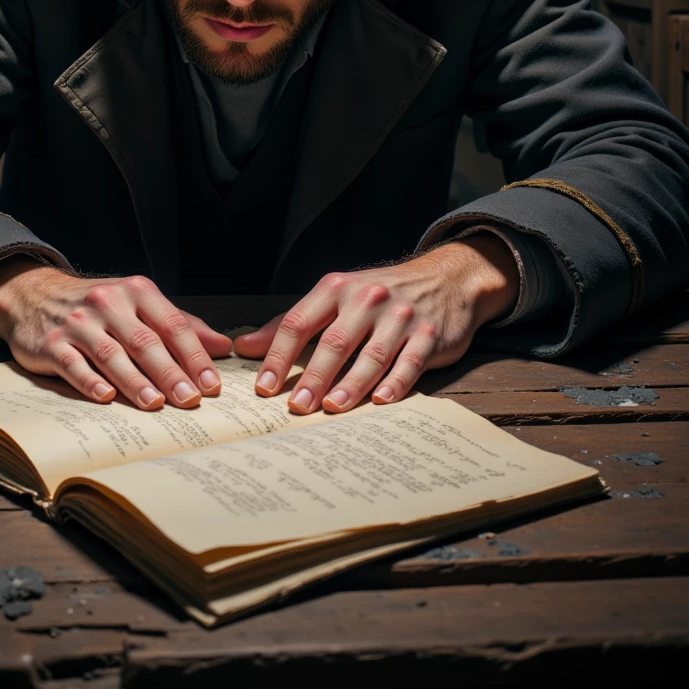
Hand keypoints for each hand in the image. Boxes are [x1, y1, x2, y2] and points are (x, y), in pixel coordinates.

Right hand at [0, 257, 231, 409]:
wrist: (35, 294)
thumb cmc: (98, 306)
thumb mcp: (139, 305)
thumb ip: (180, 325)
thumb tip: (223, 347)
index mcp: (136, 291)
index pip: (172, 325)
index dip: (194, 355)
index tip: (211, 384)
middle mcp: (108, 302)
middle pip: (145, 341)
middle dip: (170, 372)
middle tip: (190, 399)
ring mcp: (79, 323)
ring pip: (112, 354)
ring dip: (135, 381)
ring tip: (156, 404)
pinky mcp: (52, 343)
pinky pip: (73, 364)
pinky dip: (90, 381)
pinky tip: (106, 397)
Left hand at [233, 235, 518, 413]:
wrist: (445, 279)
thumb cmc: (378, 295)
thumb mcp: (334, 298)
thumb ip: (291, 323)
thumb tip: (244, 348)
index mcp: (336, 288)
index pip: (299, 322)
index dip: (279, 355)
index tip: (263, 386)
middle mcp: (367, 298)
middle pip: (334, 342)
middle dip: (313, 376)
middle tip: (296, 406)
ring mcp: (400, 316)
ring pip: (371, 355)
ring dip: (350, 385)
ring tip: (331, 409)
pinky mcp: (429, 335)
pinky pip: (410, 362)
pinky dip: (395, 384)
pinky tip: (380, 402)